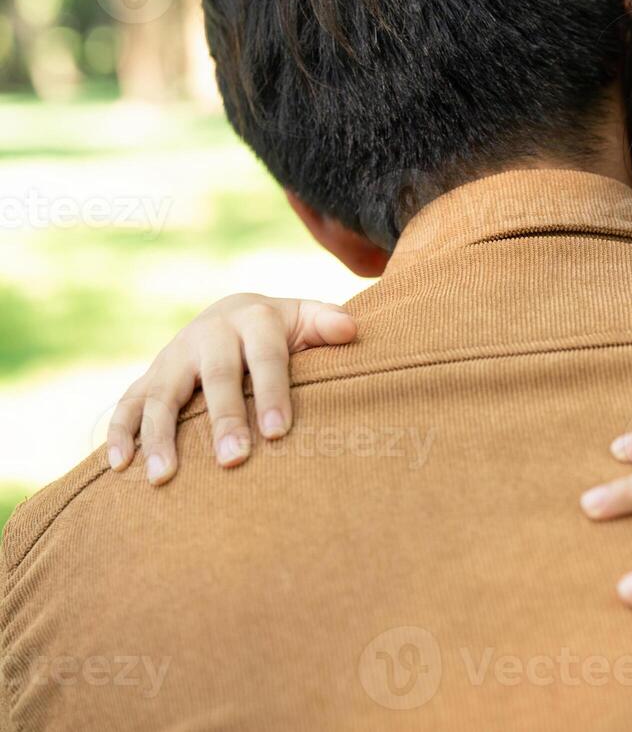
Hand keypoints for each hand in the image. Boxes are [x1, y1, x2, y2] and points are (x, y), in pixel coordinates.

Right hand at [108, 294, 356, 484]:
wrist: (235, 315)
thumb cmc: (284, 331)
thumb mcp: (307, 319)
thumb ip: (327, 323)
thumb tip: (350, 330)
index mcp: (253, 318)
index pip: (266, 358)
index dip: (271, 393)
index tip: (278, 432)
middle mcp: (209, 333)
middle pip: (216, 378)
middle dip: (224, 420)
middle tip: (233, 460)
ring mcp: (174, 355)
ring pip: (162, 394)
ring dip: (160, 436)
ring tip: (164, 475)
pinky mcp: (149, 375)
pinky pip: (128, 403)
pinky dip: (120, 432)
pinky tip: (121, 465)